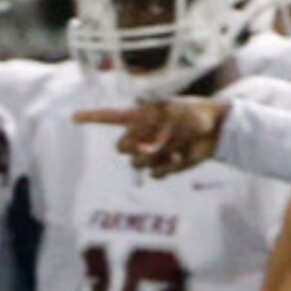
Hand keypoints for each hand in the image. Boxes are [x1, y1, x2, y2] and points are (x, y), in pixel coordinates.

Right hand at [74, 99, 228, 178]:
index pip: (109, 117)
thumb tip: (142, 153)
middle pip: (120, 148)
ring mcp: (151, 153)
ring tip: (175, 146)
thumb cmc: (195, 114)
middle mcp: (141, 136)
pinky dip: (168, 168)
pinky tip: (180, 158)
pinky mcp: (163, 167)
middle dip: (134, 146)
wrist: (217, 130)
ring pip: (138, 163)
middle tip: (153, 141)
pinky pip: (155, 175)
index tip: (73, 117)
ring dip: (157, 156)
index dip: (91, 117)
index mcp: (138, 117)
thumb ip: (152, 133)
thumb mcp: (172, 115)